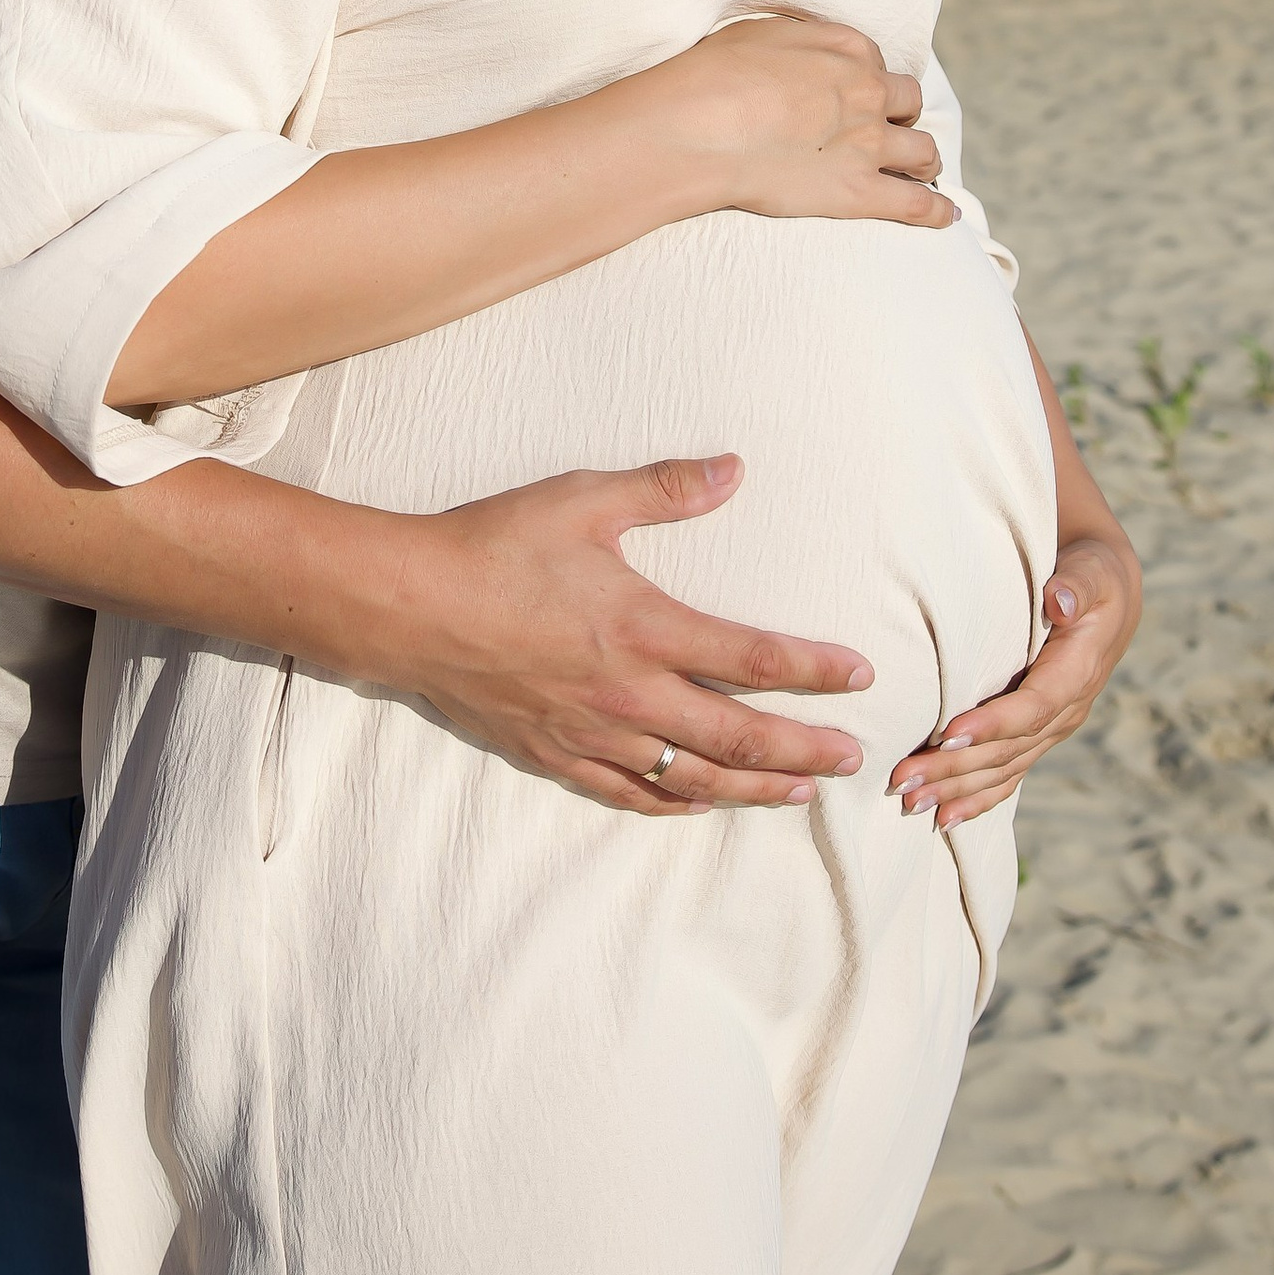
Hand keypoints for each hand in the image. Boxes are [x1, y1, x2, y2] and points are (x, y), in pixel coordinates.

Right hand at [382, 452, 874, 817]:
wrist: (410, 607)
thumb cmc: (494, 547)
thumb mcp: (583, 500)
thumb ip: (665, 488)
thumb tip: (734, 470)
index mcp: (645, 628)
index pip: (755, 659)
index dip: (816, 672)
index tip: (862, 676)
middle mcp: (629, 693)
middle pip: (738, 737)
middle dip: (803, 751)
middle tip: (852, 759)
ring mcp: (593, 733)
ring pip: (693, 777)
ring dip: (754, 788)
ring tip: (800, 793)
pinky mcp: (556, 754)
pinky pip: (630, 793)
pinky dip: (676, 804)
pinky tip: (701, 804)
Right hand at [651, 13, 953, 229]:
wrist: (700, 126)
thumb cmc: (714, 75)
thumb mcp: (760, 32)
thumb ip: (800, 40)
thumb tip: (811, 50)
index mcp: (846, 50)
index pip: (876, 63)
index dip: (867, 81)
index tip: (855, 96)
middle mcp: (868, 91)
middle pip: (908, 103)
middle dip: (901, 115)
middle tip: (885, 130)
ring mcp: (870, 144)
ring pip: (924, 151)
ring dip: (923, 160)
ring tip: (918, 171)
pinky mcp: (861, 192)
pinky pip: (917, 204)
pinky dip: (938, 210)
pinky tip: (947, 215)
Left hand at [889, 529, 1142, 826]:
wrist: (1108, 595)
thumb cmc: (1092, 574)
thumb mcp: (1093, 570)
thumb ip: (1077, 585)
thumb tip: (1060, 600)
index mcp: (1078, 672)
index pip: (1033, 707)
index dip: (993, 724)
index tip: (949, 734)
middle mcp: (1066, 710)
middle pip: (1008, 749)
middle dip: (956, 768)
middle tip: (904, 779)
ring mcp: (1052, 728)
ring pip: (1002, 768)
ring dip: (956, 789)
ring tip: (911, 801)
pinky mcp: (1037, 734)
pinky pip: (1008, 773)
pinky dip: (977, 798)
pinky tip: (945, 818)